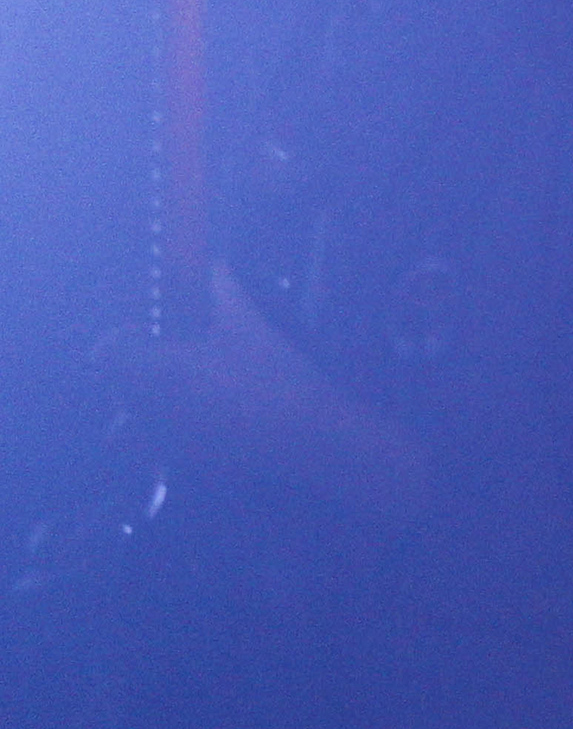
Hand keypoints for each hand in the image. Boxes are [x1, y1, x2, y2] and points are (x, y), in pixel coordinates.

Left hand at [92, 264, 432, 523]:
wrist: (309, 440)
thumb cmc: (276, 378)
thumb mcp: (251, 327)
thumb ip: (223, 291)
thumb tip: (214, 264)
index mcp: (159, 370)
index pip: (107, 353)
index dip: (120, 340)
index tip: (143, 331)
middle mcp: (151, 408)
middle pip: (120, 389)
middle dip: (137, 371)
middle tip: (173, 356)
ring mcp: (167, 440)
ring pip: (135, 421)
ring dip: (150, 404)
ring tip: (187, 392)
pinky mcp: (187, 464)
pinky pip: (163, 445)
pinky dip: (175, 431)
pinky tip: (211, 420)